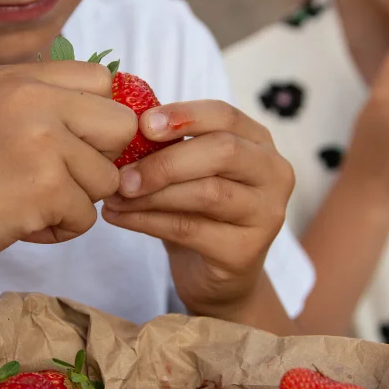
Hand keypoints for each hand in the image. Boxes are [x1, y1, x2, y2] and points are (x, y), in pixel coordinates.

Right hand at [0, 61, 137, 281]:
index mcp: (21, 77)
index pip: (104, 80)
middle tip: (63, 177)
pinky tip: (22, 223)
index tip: (85, 144)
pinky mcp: (44, 187)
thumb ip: (49, 104)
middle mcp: (33, 98)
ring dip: (78, 200)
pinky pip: (88, 216)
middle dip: (102, 159)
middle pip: (122, 124)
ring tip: (31, 203)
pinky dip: (61, 229)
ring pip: (108, 178)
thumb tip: (122, 117)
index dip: (103, 118)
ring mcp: (40, 141)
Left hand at [101, 100, 294, 316]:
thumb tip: (123, 126)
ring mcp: (266, 214)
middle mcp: (274, 173)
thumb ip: (168, 145)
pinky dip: (146, 221)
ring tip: (114, 197)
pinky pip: (189, 229)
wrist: (213, 273)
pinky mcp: (245, 251)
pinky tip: (117, 217)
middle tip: (122, 175)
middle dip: (165, 161)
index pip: (225, 115)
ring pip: (206, 193)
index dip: (183, 116)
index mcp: (258, 142)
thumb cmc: (197, 210)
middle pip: (222, 151)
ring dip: (151, 194)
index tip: (142, 125)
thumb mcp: (188, 170)